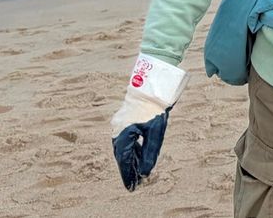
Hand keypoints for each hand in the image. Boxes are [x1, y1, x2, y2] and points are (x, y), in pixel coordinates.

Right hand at [109, 54, 187, 190]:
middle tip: (133, 185)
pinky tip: (137, 158)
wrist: (152, 85)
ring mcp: (119, 124)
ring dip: (129, 161)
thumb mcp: (155, 133)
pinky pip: (126, 140)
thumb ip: (149, 154)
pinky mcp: (125, 120)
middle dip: (128, 170)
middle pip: (121, 155)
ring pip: (123, 148)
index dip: (127, 174)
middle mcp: (117, 129)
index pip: (123, 159)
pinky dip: (131, 151)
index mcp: (123, 133)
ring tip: (136, 175)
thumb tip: (144, 173)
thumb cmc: (154, 108)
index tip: (131, 187)